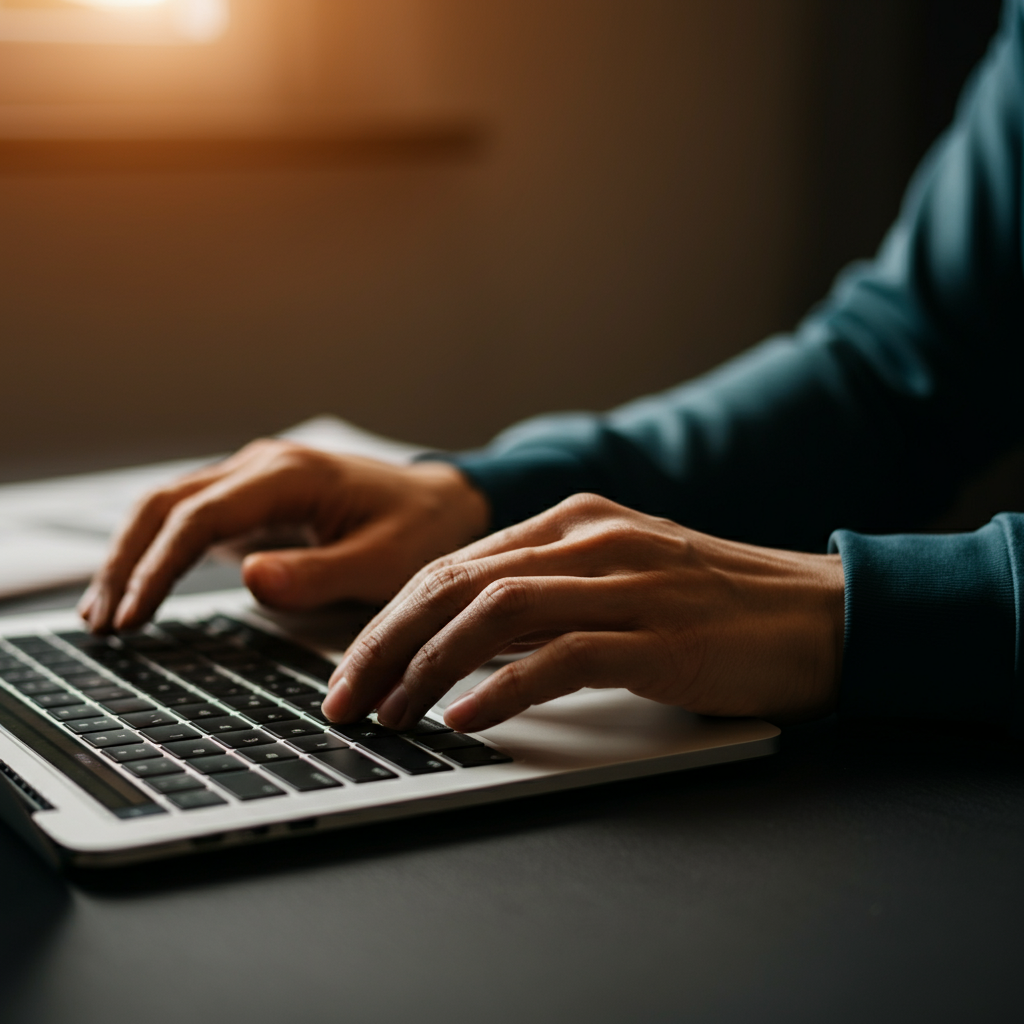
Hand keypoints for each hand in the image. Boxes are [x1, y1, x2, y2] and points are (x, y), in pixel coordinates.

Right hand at [79, 440, 489, 631]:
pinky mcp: (254, 498)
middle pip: (166, 504)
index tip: (133, 614)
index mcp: (290, 475)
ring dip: (132, 555)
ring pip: (168, 507)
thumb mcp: (384, 562)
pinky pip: (190, 518)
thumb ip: (319, 574)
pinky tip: (140, 589)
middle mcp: (262, 465)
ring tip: (105, 614)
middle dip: (127, 561)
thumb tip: (248, 581)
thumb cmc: (421, 529)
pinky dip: (158, 552)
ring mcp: (254, 478)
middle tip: (103, 623)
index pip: (200, 517)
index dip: (158, 566)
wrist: (443, 502)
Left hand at [322, 493, 844, 730]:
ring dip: (428, 668)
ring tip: (392, 716)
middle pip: (457, 583)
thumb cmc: (714, 605)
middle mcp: (592, 540)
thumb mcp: (618, 576)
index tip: (353, 668)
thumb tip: (460, 638)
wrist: (818, 616)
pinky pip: (561, 657)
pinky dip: (503, 688)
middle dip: (386, 644)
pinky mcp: (659, 638)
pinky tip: (465, 717)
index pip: (454, 563)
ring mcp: (627, 584)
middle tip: (346, 700)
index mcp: (575, 521)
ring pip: (495, 614)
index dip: (390, 618)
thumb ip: (546, 591)